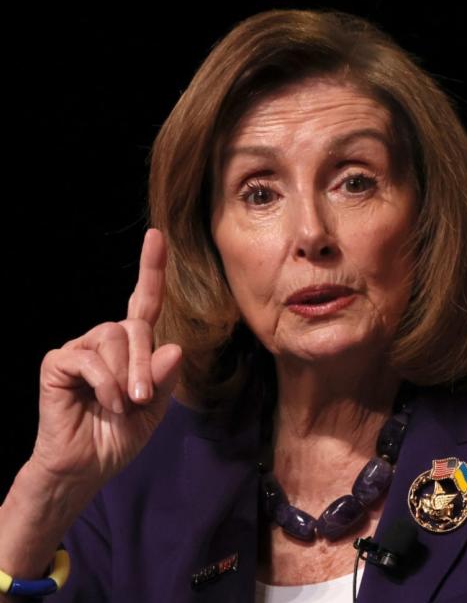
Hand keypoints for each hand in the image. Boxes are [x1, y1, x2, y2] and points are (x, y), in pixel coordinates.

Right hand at [28, 228, 182, 490]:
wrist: (85, 466)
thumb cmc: (118, 437)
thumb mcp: (155, 409)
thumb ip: (165, 379)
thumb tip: (172, 348)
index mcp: (132, 348)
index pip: (144, 303)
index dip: (151, 269)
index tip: (156, 235)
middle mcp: (105, 341)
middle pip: (135, 327)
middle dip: (144, 364)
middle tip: (142, 399)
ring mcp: (79, 348)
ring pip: (114, 339)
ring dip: (125, 376)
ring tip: (121, 404)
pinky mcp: (58, 361)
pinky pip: (90, 358)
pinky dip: (105, 383)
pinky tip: (104, 403)